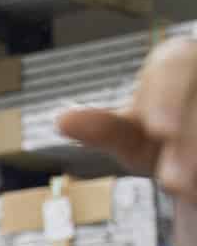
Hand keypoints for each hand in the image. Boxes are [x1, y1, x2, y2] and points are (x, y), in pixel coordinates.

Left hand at [57, 36, 196, 200]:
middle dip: (190, 139)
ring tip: (189, 186)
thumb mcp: (133, 138)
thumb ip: (103, 129)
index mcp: (178, 60)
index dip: (167, 97)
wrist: (195, 162)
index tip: (158, 130)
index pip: (174, 64)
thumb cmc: (161, 142)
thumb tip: (62, 119)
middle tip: (175, 181)